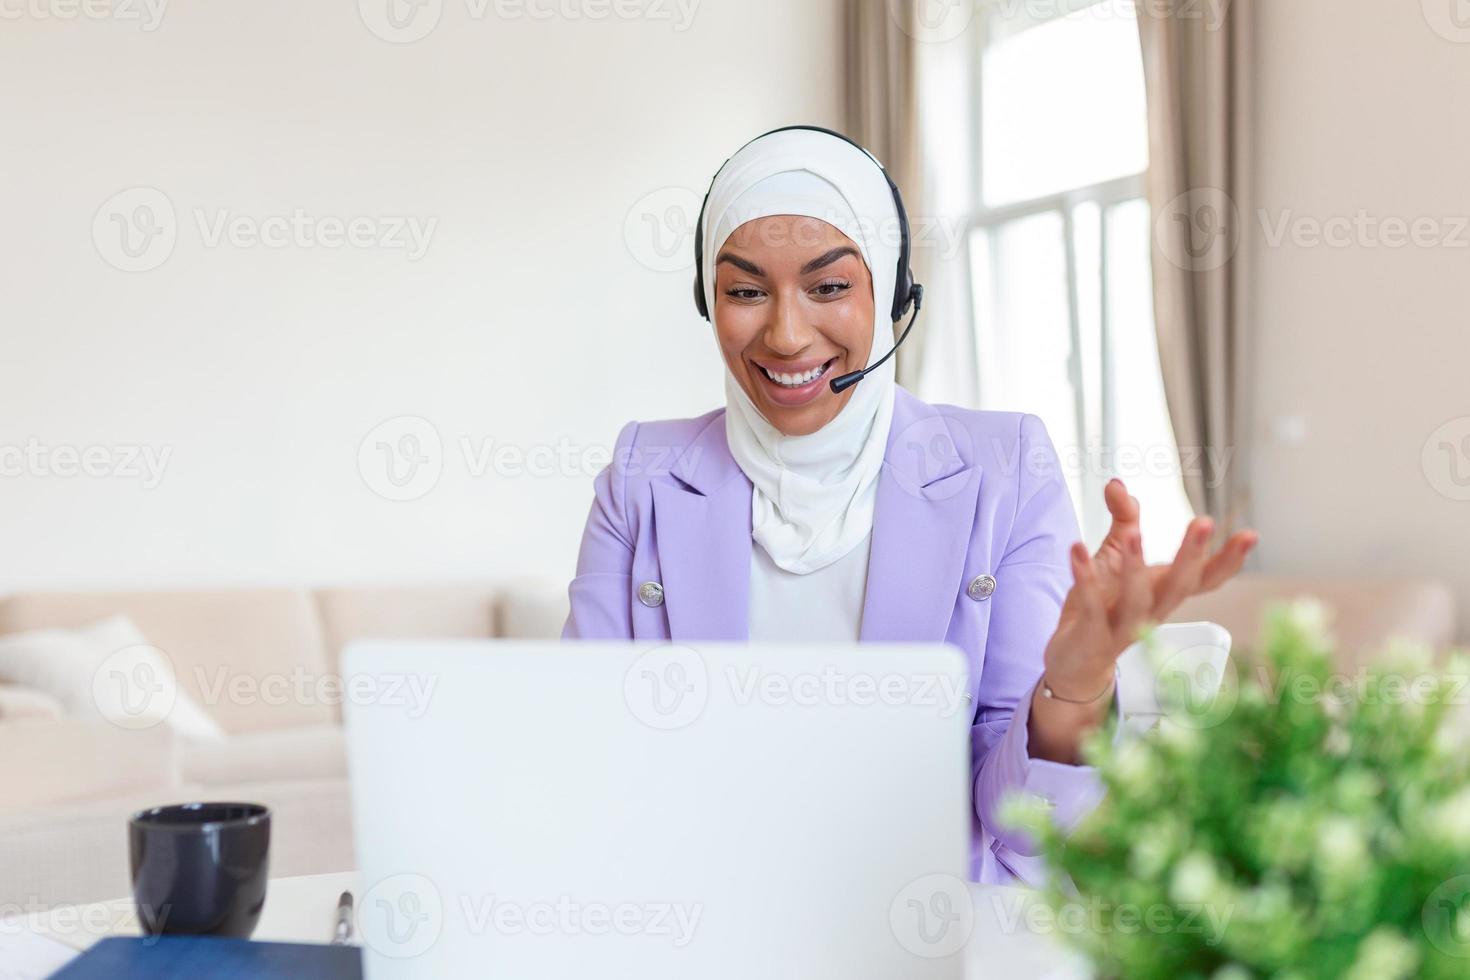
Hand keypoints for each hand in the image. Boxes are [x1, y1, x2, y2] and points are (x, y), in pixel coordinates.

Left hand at [1042, 479, 1257, 699]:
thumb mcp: (1115, 557)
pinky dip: (1084, 578)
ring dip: (1135, 567)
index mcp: (1164, 593)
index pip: (1205, 579)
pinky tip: (1076, 550)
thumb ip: (1124, 521)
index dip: (1228, 560)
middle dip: (1192, 556)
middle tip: (1204, 522)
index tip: (1251, 534)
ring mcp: (1124, 629)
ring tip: (1132, 533)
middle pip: (1179, 587)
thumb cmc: (1104, 605)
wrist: (1076, 661)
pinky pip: (1091, 608)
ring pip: (1137, 601)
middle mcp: (1152, 613)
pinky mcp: (1093, 637)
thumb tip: (1117, 484)